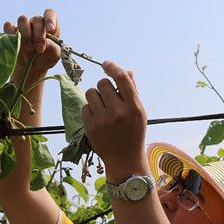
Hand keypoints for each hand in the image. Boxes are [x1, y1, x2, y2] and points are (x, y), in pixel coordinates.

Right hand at [3, 9, 60, 76]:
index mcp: (48, 27)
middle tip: (40, 49)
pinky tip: (16, 42)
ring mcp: (23, 28)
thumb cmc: (45, 59)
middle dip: (39, 34)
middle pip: (37, 19)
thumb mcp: (54, 57)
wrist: (32, 70)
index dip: (50, 19)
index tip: (50, 29)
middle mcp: (35, 24)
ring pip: (23, 19)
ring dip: (26, 33)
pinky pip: (8, 26)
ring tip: (30, 47)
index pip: (49, 13)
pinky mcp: (11, 33)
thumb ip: (54, 49)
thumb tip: (46, 42)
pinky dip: (11, 32)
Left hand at [82, 61, 148, 180]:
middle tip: (109, 96)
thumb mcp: (139, 112)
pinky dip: (90, 109)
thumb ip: (133, 91)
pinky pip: (85, 107)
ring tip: (103, 107)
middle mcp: (118, 112)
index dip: (112, 67)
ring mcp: (103, 120)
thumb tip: (126, 70)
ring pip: (91, 92)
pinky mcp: (91, 127)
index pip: (120, 77)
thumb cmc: (134, 132)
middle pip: (102, 83)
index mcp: (133, 106)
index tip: (106, 64)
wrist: (125, 159)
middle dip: (104, 86)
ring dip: (95, 96)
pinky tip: (98, 118)